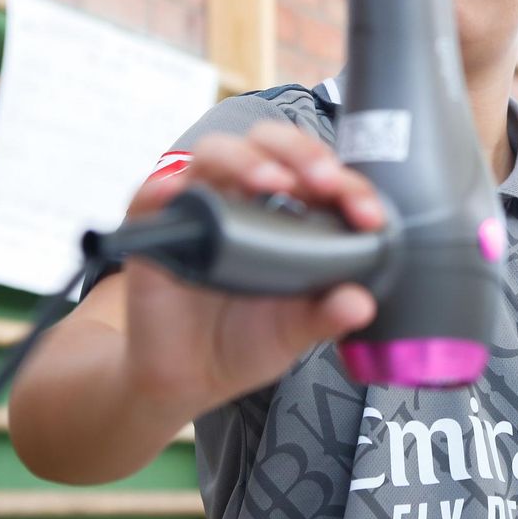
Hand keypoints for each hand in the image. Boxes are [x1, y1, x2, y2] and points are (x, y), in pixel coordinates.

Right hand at [117, 121, 383, 416]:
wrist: (186, 376)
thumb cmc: (244, 339)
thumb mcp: (294, 331)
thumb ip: (326, 315)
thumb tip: (360, 303)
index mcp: (286, 211)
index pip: (318, 174)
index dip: (347, 184)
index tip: (367, 215)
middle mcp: (242, 197)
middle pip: (268, 142)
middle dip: (300, 151)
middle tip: (322, 181)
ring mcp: (197, 206)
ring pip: (214, 154)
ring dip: (244, 160)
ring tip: (269, 183)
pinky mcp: (154, 228)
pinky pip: (150, 194)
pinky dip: (163, 187)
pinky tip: (177, 193)